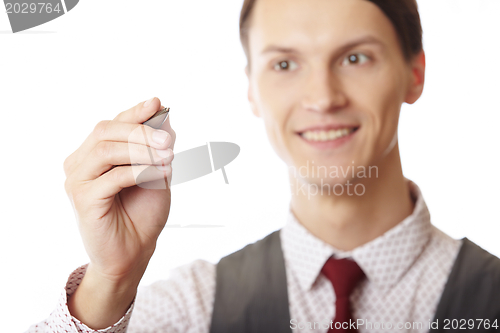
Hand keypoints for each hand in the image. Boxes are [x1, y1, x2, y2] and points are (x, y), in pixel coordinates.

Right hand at [63, 97, 175, 282]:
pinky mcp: (83, 199)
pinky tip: (159, 175)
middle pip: (105, 130)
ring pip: (106, 149)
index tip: (158, 103)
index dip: (135, 112)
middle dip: (141, 131)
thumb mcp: (157, 173)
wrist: (134, 252)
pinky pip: (112, 176)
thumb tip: (164, 115)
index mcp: (95, 153)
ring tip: (168, 158)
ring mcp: (78, 181)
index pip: (113, 123)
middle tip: (168, 141)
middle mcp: (80, 163)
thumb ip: (157, 147)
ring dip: (141, 150)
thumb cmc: (143, 213)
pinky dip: (140, 172)